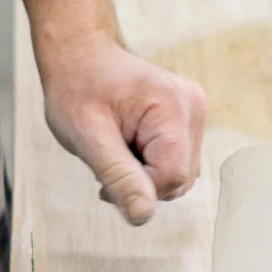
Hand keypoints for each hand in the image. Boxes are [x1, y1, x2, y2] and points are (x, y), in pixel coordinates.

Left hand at [8, 0, 207, 225]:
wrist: (79, 55)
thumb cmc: (77, 88)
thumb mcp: (87, 136)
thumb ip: (118, 176)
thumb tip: (143, 215)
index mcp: (173, 107)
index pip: (171, 178)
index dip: (137, 186)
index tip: (105, 169)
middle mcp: (193, 107)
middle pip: (179, 179)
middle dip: (141, 180)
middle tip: (107, 156)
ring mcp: (194, 112)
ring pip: (179, 175)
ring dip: (144, 174)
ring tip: (116, 146)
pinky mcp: (188, 119)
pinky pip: (176, 161)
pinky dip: (150, 164)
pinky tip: (128, 144)